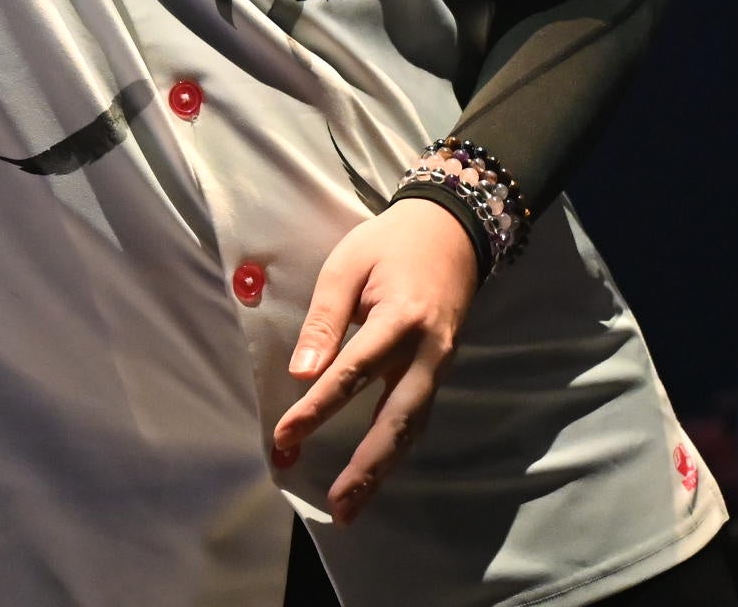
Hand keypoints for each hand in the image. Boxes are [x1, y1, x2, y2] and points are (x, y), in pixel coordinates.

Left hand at [270, 197, 478, 524]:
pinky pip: (419, 417)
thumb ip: (325, 321)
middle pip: (397, 419)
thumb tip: (302, 374)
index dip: (318, 409)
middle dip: (367, 467)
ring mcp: (442, 365)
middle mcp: (429, 352)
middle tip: (338, 505)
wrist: (452, 232)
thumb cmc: (389, 244)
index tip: (285, 437)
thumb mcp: (346, 266)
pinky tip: (376, 471)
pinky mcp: (442, 371)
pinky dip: (398, 448)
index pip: (353, 373)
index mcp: (401, 319)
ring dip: (384, 469)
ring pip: (413, 428)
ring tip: (353, 506)